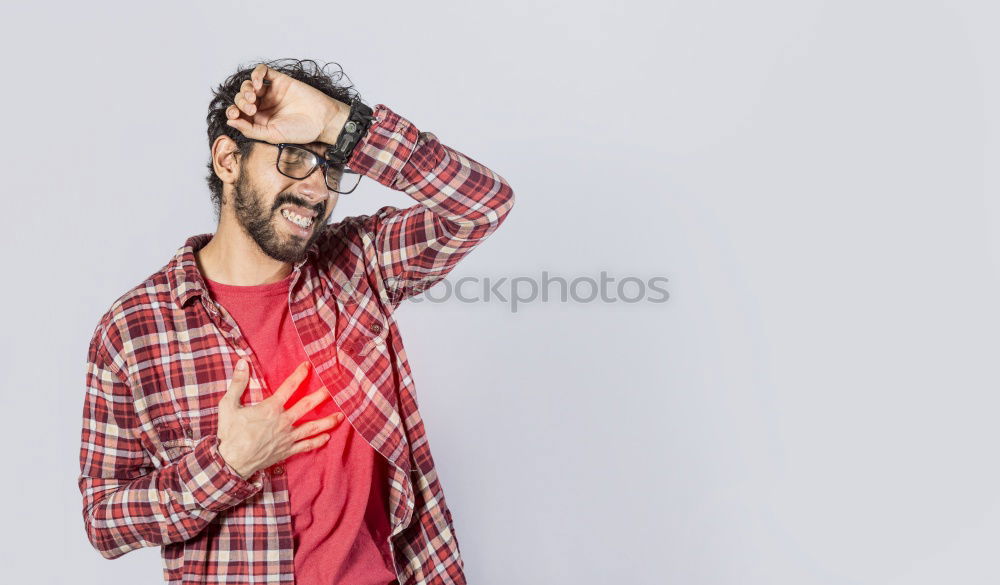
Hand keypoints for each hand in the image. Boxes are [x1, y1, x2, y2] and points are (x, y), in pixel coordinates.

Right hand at [216, 358, 344, 478]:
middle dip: (321, 396)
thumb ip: (237, 383)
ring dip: (327, 421)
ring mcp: (287, 437)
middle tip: (334, 388)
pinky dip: (317, 442)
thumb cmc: (229, 434)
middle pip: (307, 406)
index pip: (289, 387)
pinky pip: (306, 446)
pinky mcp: (286, 451)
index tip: (308, 366)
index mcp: (270, 408)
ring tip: (341, 416)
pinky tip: (327, 438)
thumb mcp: (228, 405)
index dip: (299, 375)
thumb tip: (242, 362)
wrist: (231, 463)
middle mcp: (283, 422)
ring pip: (312, 428)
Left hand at [225, 63, 350, 145]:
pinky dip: (255, 74)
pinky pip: (262, 71)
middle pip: (241, 98)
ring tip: (254, 97)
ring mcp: (271, 92)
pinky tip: (258, 83)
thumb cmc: (301, 131)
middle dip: (241, 102)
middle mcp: (263, 105)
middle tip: (252, 109)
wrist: (322, 120)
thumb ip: (250, 130)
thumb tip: (230, 122)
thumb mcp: (272, 135)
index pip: (238, 113)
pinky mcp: (279, 80)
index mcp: (259, 120)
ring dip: (246, 89)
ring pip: (248, 84)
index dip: (232, 112)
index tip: (235, 115)